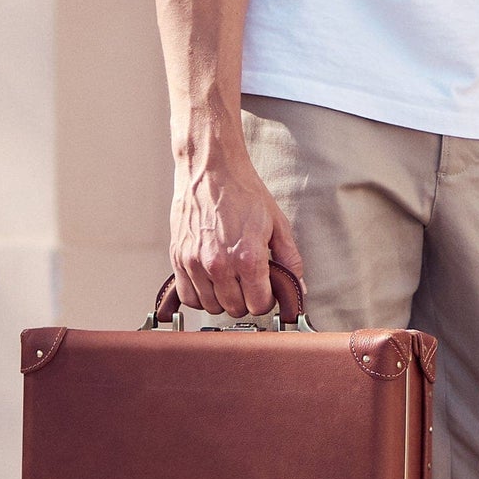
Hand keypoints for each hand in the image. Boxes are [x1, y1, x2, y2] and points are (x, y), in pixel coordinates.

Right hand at [170, 139, 305, 318]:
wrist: (211, 168)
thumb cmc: (243, 192)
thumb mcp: (277, 223)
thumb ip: (290, 259)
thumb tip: (299, 287)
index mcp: (248, 258)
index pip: (259, 305)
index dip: (266, 300)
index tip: (265, 290)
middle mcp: (220, 264)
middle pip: (235, 309)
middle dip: (246, 300)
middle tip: (248, 283)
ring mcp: (195, 263)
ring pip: (211, 306)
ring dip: (223, 299)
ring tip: (230, 280)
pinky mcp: (178, 258)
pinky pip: (188, 296)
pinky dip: (199, 295)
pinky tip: (209, 282)